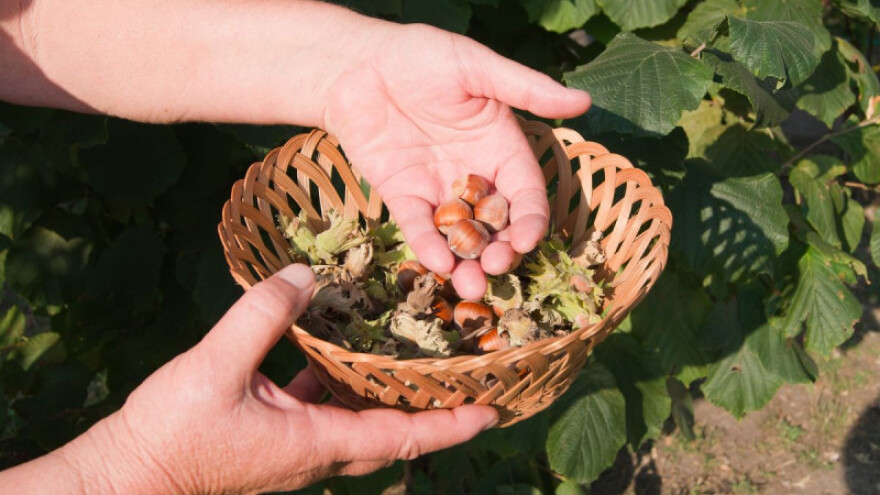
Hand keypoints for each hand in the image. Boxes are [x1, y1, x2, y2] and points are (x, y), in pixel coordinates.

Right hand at [46, 264, 496, 494]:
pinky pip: (324, 411)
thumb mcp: (215, 365)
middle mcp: (317, 453)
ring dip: (389, 398)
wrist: (127, 477)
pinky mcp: (275, 439)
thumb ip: (263, 315)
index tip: (489, 411)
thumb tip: (305, 274)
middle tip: (466, 384)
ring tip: (413, 362)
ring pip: (361, 424)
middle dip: (433, 415)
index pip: (401, 437)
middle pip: (392, 436)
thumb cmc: (171, 433)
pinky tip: (333, 350)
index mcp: (317, 443)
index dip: (449, 425)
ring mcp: (297, 449)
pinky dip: (341, 386)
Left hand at [323, 24, 590, 298]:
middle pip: (497, 224)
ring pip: (460, 235)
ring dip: (467, 263)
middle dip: (501, 250)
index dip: (531, 220)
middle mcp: (474, 175)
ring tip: (471, 287)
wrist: (358, 64)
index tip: (529, 241)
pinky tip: (436, 263)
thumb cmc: (422, 56)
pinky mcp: (402, 196)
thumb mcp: (477, 67)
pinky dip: (428, 247)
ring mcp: (438, 189)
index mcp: (502, 148)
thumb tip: (584, 101)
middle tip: (498, 268)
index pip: (526, 194)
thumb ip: (525, 89)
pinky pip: (419, 228)